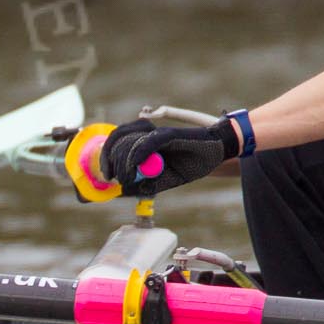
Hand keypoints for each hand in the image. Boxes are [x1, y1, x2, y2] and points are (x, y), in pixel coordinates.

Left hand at [101, 116, 240, 196]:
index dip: (106, 157)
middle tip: (115, 179)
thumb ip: (146, 184)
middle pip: (118, 141)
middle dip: (113, 162)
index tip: (106, 175)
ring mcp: (157, 132)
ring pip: (128, 140)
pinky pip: (147, 142)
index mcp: (143, 141)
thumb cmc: (192, 164)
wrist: (218, 152)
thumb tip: (122, 190)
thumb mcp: (166, 179)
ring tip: (127, 176)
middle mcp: (147, 133)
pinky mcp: (169, 133)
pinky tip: (135, 165)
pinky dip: (138, 153)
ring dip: (124, 161)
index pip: (116, 141)